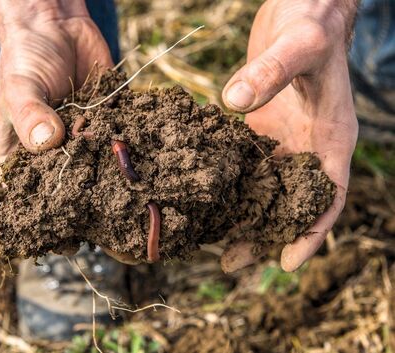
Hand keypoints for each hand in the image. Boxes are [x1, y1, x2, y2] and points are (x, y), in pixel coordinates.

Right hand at [0, 1, 138, 263]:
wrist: (57, 26)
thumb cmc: (26, 57)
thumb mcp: (21, 86)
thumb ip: (32, 114)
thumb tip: (50, 141)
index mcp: (25, 153)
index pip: (31, 196)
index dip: (47, 221)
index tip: (67, 240)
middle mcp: (55, 153)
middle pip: (71, 190)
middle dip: (89, 207)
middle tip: (112, 228)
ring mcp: (82, 140)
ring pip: (99, 170)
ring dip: (115, 185)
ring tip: (135, 207)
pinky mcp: (106, 124)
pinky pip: (119, 142)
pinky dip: (131, 154)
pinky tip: (149, 170)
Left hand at [220, 0, 358, 271]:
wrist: (302, 8)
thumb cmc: (313, 24)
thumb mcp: (299, 46)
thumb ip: (270, 72)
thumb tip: (233, 101)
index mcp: (330, 137)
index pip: (327, 197)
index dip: (310, 232)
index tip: (287, 263)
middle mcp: (305, 145)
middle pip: (288, 201)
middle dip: (263, 233)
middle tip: (231, 261)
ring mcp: (281, 137)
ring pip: (262, 186)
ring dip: (241, 212)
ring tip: (212, 240)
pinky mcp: (257, 126)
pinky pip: (242, 161)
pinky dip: (227, 181)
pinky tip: (204, 194)